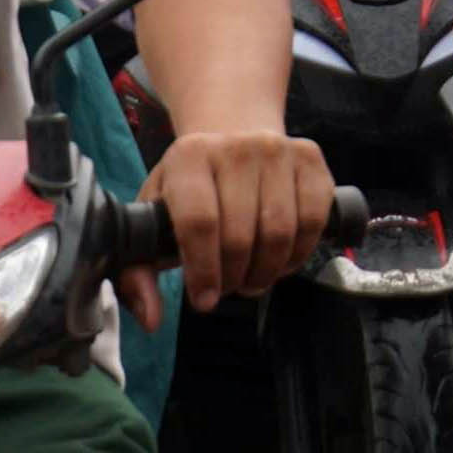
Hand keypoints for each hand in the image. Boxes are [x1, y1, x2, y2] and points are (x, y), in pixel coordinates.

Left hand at [129, 128, 333, 321]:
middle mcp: (234, 146)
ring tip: (253, 277)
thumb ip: (138, 273)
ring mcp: (276, 149)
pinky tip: (282, 259)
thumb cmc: (192, 188)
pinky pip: (313, 220)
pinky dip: (299, 253)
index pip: (199, 223)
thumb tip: (151, 318)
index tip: (205, 299)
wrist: (233, 133)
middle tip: (229, 287)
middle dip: (235, 277)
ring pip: (280, 232)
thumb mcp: (155, 220)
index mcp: (188, 157)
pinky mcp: (310, 158)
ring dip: (267, 271)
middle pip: (241, 235)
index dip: (204, 271)